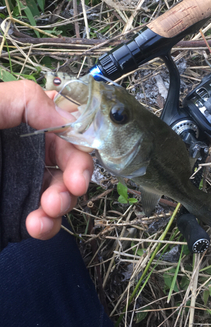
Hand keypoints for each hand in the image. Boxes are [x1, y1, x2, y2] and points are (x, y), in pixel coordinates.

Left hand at [0, 80, 93, 239]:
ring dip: (63, 204)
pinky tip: (36, 226)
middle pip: (69, 162)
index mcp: (22, 121)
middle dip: (76, 178)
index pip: (66, 127)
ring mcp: (21, 181)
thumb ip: (26, 99)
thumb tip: (65, 115)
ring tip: (48, 214)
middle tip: (72, 190)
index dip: (81, 143)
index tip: (80, 158)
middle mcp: (26, 150)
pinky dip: (47, 225)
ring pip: (60, 192)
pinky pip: (42, 218)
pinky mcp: (13, 208)